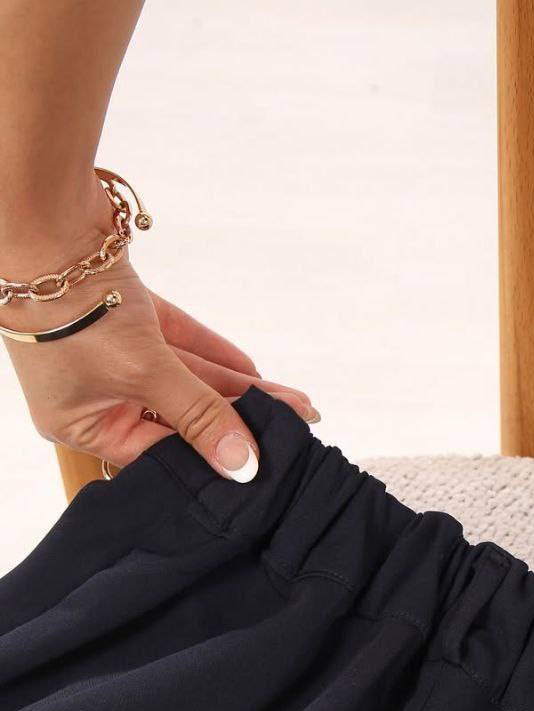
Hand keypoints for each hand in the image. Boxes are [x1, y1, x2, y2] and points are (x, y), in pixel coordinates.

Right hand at [2, 196, 317, 482]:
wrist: (47, 224)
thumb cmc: (72, 312)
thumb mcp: (143, 374)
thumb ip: (197, 415)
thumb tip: (240, 464)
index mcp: (82, 424)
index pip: (158, 454)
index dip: (208, 457)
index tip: (258, 462)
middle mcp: (94, 394)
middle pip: (178, 415)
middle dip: (234, 418)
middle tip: (289, 426)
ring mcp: (108, 353)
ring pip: (184, 378)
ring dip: (234, 387)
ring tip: (287, 401)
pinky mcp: (126, 316)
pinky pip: (177, 344)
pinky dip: (210, 353)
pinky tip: (252, 371)